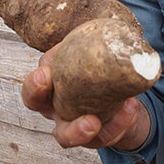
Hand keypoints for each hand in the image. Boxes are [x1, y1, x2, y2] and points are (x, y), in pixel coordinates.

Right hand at [21, 45, 150, 149]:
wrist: (125, 99)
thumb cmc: (102, 72)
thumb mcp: (94, 56)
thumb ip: (93, 44)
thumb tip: (108, 27)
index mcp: (52, 87)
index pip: (33, 88)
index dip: (35, 84)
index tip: (45, 72)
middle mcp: (57, 108)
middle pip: (41, 113)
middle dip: (47, 107)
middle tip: (55, 90)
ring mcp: (76, 125)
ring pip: (67, 136)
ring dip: (79, 131)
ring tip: (94, 122)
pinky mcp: (99, 136)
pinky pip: (108, 133)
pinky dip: (120, 120)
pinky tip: (130, 105)